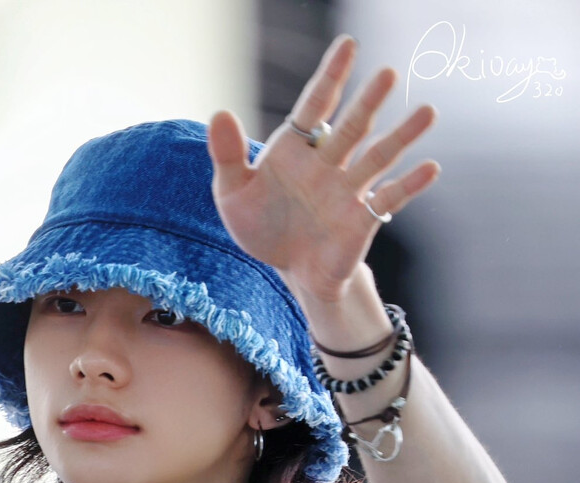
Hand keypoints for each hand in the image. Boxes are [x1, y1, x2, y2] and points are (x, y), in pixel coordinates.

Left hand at [207, 35, 439, 304]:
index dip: (332, 75)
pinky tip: (430, 168)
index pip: (316, 105)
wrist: (289, 271)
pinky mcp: (363, 219)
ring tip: (427, 112)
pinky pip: (389, 199)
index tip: (348, 45)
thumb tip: (219, 113)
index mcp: (297, 149)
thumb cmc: (263, 228)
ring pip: (378, 157)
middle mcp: (328, 163)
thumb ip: (228, 156)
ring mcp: (349, 190)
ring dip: (402, 136)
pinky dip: (409, 185)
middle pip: (353, 126)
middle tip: (388, 74)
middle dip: (369, 101)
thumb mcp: (233, 194)